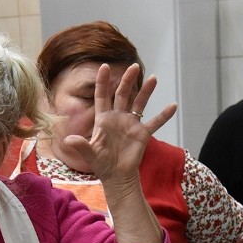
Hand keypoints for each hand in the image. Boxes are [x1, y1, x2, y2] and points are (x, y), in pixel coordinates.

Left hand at [63, 63, 176, 189]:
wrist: (116, 176)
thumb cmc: (101, 164)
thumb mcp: (90, 154)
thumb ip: (81, 145)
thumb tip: (68, 141)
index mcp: (103, 119)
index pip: (102, 96)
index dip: (103, 82)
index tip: (104, 66)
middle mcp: (118, 117)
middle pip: (122, 94)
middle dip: (127, 80)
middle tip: (133, 66)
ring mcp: (131, 124)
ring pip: (139, 103)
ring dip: (146, 91)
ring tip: (153, 78)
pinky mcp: (142, 134)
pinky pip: (155, 122)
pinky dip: (164, 115)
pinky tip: (173, 106)